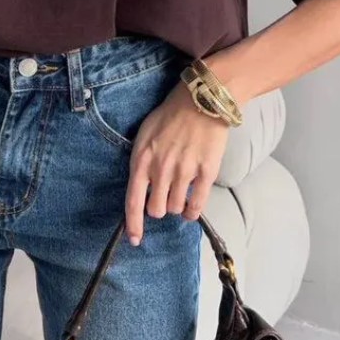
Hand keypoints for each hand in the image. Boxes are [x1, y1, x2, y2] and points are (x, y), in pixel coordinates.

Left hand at [126, 81, 231, 244]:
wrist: (201, 100)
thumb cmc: (170, 115)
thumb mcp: (145, 134)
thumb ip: (141, 161)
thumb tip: (141, 186)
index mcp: (142, 160)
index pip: (133, 201)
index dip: (133, 224)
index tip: (136, 239)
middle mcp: (161, 169)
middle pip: (157, 210)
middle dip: (159, 207)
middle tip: (165, 196)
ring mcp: (184, 172)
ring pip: (177, 208)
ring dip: (177, 206)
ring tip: (181, 192)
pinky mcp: (206, 172)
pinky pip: (197, 205)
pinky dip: (193, 211)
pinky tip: (192, 207)